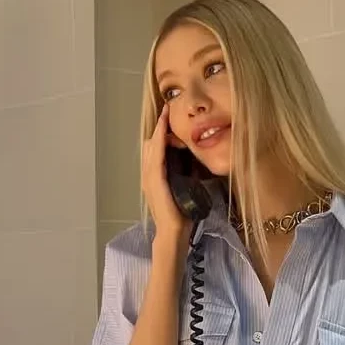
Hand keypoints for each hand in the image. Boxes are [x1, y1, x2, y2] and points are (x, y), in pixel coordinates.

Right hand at [141, 104, 190, 240]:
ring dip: (158, 130)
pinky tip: (163, 130)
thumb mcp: (184, 189)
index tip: (167, 118)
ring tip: (165, 114)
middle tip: (167, 112)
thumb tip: (196, 161)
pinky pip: (155, 155)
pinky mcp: (155, 180)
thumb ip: (186, 175)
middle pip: (150, 145)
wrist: (173, 232)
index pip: (155, 150)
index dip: (159, 134)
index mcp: (155, 178)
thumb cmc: (180, 215)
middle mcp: (148, 175)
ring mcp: (149, 177)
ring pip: (151, 146)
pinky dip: (158, 140)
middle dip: (158, 128)